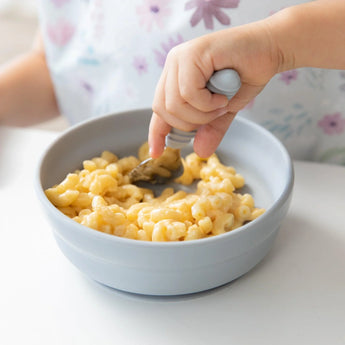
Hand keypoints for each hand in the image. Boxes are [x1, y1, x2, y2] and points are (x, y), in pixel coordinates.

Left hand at [149, 20, 280, 157]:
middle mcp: (173, 66)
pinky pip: (188, 93)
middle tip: (215, 114)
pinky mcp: (191, 53)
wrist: (270, 49)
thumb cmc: (246, 75)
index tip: (157, 153)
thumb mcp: (224, 110)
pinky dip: (207, 103)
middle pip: (163, 110)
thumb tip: (200, 152)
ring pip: (175, 104)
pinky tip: (222, 95)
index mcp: (176, 78)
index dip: (156, 133)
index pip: (159, 109)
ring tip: (221, 103)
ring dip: (202, 113)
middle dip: (190, 123)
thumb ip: (210, 128)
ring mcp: (180, 57)